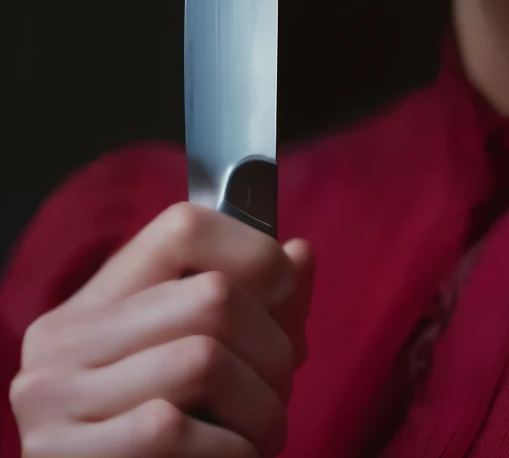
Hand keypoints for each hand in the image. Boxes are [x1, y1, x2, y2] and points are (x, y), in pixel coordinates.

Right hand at [10, 202, 314, 455]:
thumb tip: (300, 254)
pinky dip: (230, 451)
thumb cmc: (150, 448)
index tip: (284, 296)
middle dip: (274, 349)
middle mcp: (63, 341)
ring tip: (264, 434)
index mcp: (93, 304)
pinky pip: (173, 431)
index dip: (255, 252)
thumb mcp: (189, 367)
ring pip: (202, 361)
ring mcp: (55, 399)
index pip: (184, 227)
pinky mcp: (68, 456)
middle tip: (280, 393)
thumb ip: (248, 310)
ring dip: (261, 407)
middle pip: (213, 297)